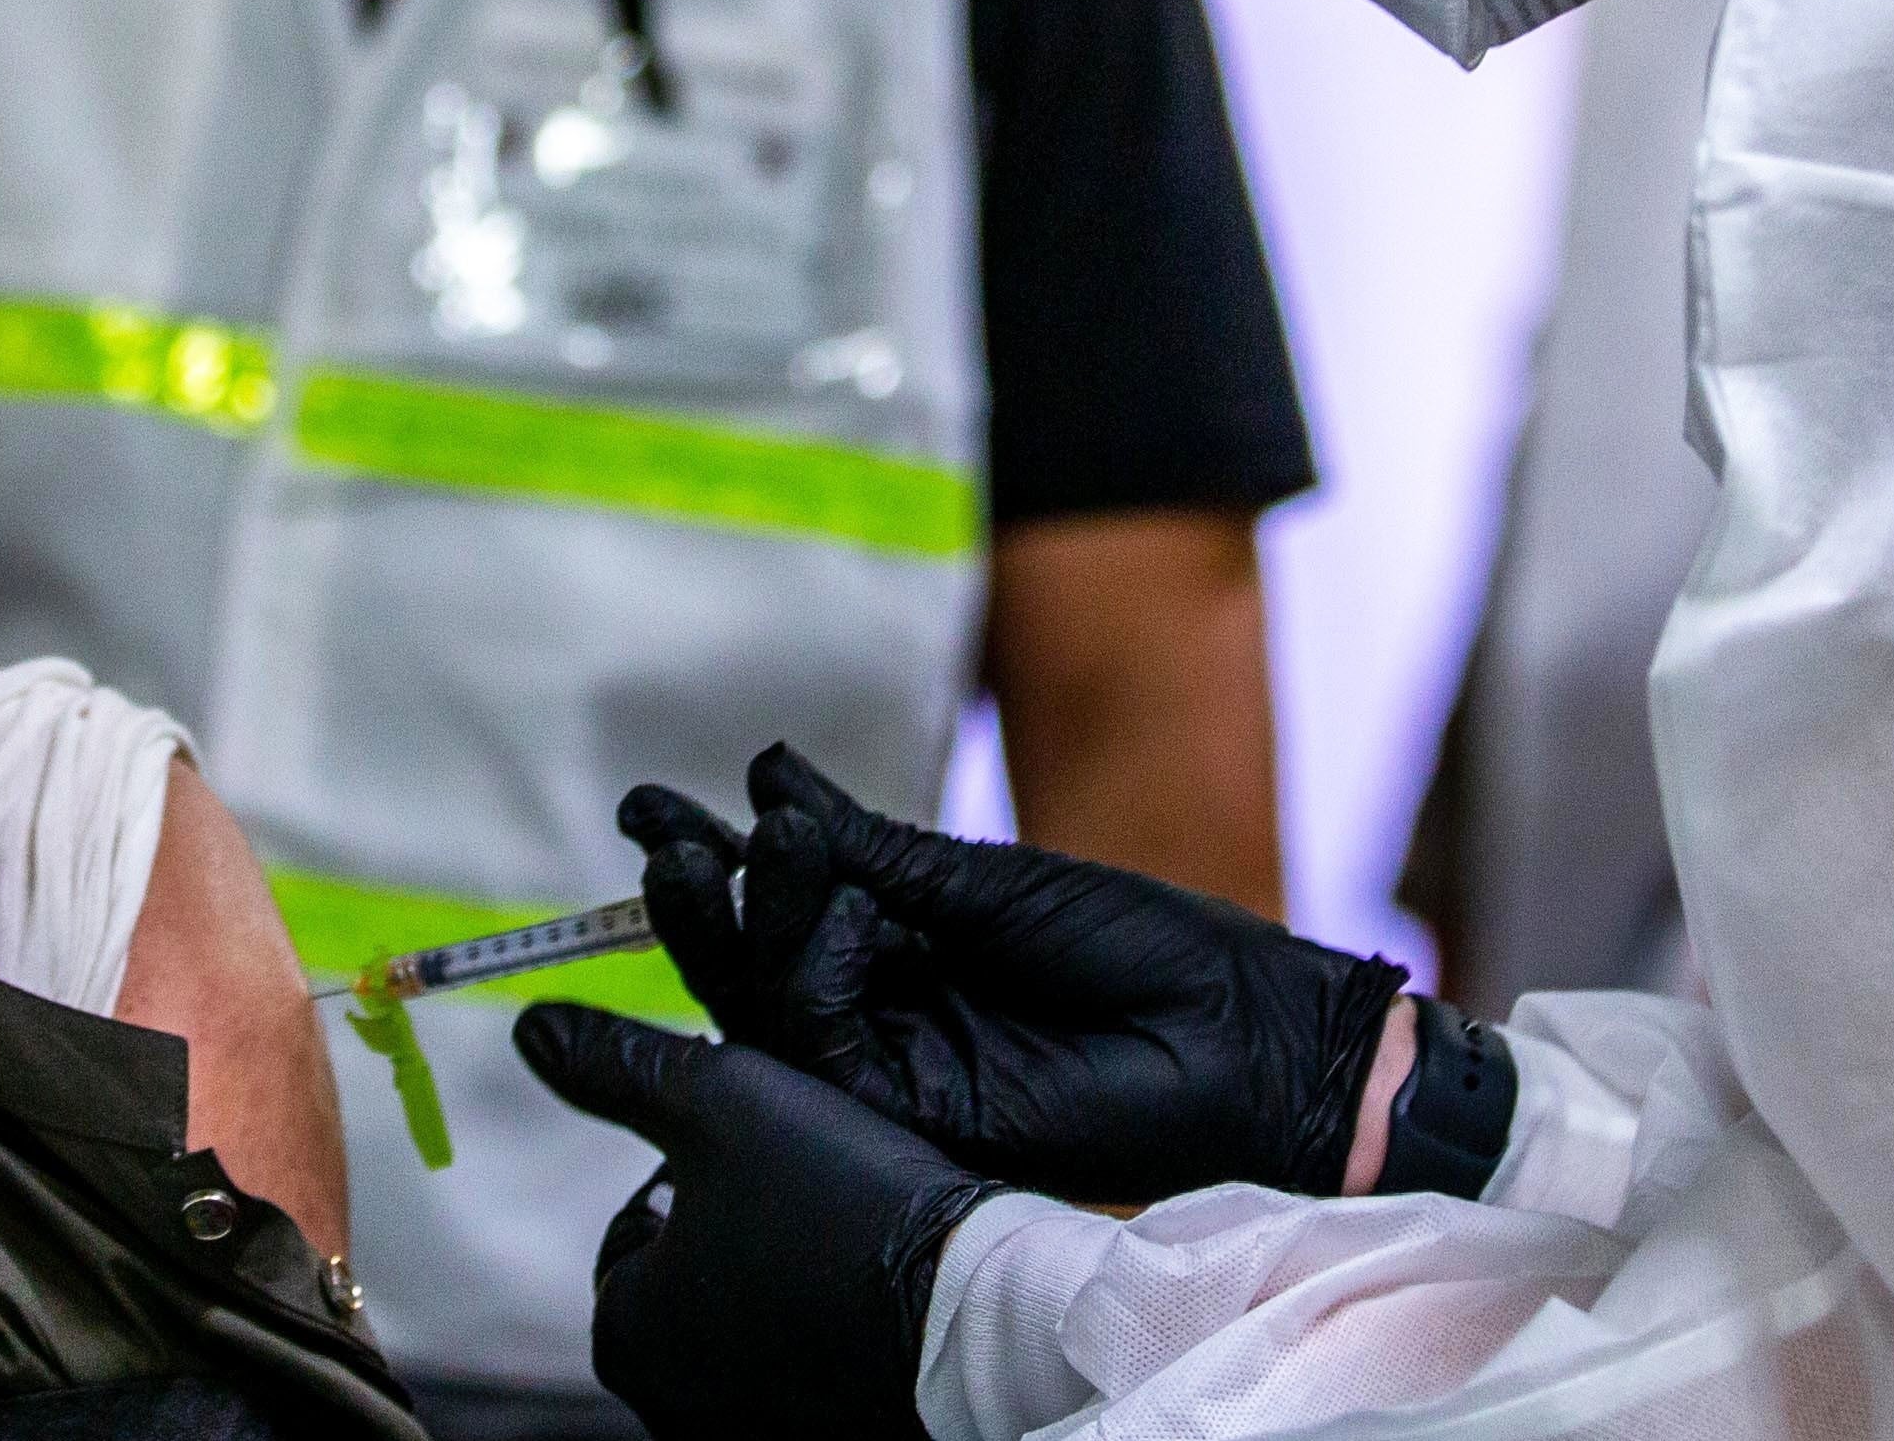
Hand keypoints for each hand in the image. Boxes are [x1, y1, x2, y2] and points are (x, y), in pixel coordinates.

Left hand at [513, 1003, 1005, 1440]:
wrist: (979, 1321)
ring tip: (848, 1247)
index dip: (696, 1179)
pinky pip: (804, 1380)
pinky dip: (826, 1341)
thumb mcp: (723, 1103)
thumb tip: (538, 1030)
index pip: (632, 1234)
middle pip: (687, 1290)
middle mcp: (668, 1405)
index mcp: (624, 1331)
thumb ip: (623, 1067)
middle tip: (812, 1198)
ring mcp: (743, 1434)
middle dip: (737, 1240)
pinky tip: (871, 1302)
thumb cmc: (846, 1211)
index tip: (765, 1160)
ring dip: (781, 1291)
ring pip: (748, 1335)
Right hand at [623, 742, 1404, 1205]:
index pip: (787, 905)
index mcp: (908, 945)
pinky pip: (823, 1047)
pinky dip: (802, 970)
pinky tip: (811, 901)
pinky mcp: (911, 1114)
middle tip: (662, 839)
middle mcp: (888, 1008)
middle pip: (758, 964)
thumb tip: (768, 779)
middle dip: (700, 901)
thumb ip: (872, 851)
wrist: (1242, 1035)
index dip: (719, 858)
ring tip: (705, 855)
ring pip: (771, 1008)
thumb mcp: (990, 882)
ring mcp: (896, 1064)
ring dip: (735, 927)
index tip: (651, 807)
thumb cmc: (1146, 948)